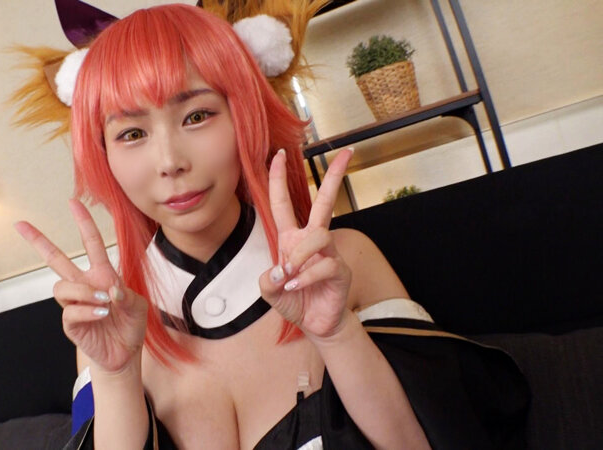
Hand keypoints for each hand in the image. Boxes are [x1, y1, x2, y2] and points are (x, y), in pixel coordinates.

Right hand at [15, 200, 146, 373]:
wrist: (125, 353)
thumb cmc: (130, 325)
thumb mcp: (138, 306)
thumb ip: (127, 296)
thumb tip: (110, 290)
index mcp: (101, 275)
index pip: (91, 243)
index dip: (84, 223)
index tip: (73, 203)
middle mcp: (84, 286)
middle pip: (55, 259)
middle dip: (38, 241)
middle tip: (21, 225)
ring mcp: (75, 304)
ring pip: (61, 287)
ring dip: (83, 291)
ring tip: (103, 302)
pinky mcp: (72, 323)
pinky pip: (70, 311)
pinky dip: (88, 311)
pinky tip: (102, 315)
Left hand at [259, 148, 353, 339]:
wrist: (315, 324)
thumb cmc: (294, 301)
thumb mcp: (269, 291)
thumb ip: (267, 280)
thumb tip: (280, 270)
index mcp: (291, 238)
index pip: (283, 202)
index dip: (279, 178)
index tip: (278, 154)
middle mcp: (312, 240)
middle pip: (324, 201)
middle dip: (335, 175)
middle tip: (347, 152)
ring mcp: (328, 253)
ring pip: (319, 235)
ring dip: (300, 255)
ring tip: (291, 275)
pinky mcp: (339, 270)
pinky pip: (324, 265)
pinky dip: (306, 277)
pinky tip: (297, 287)